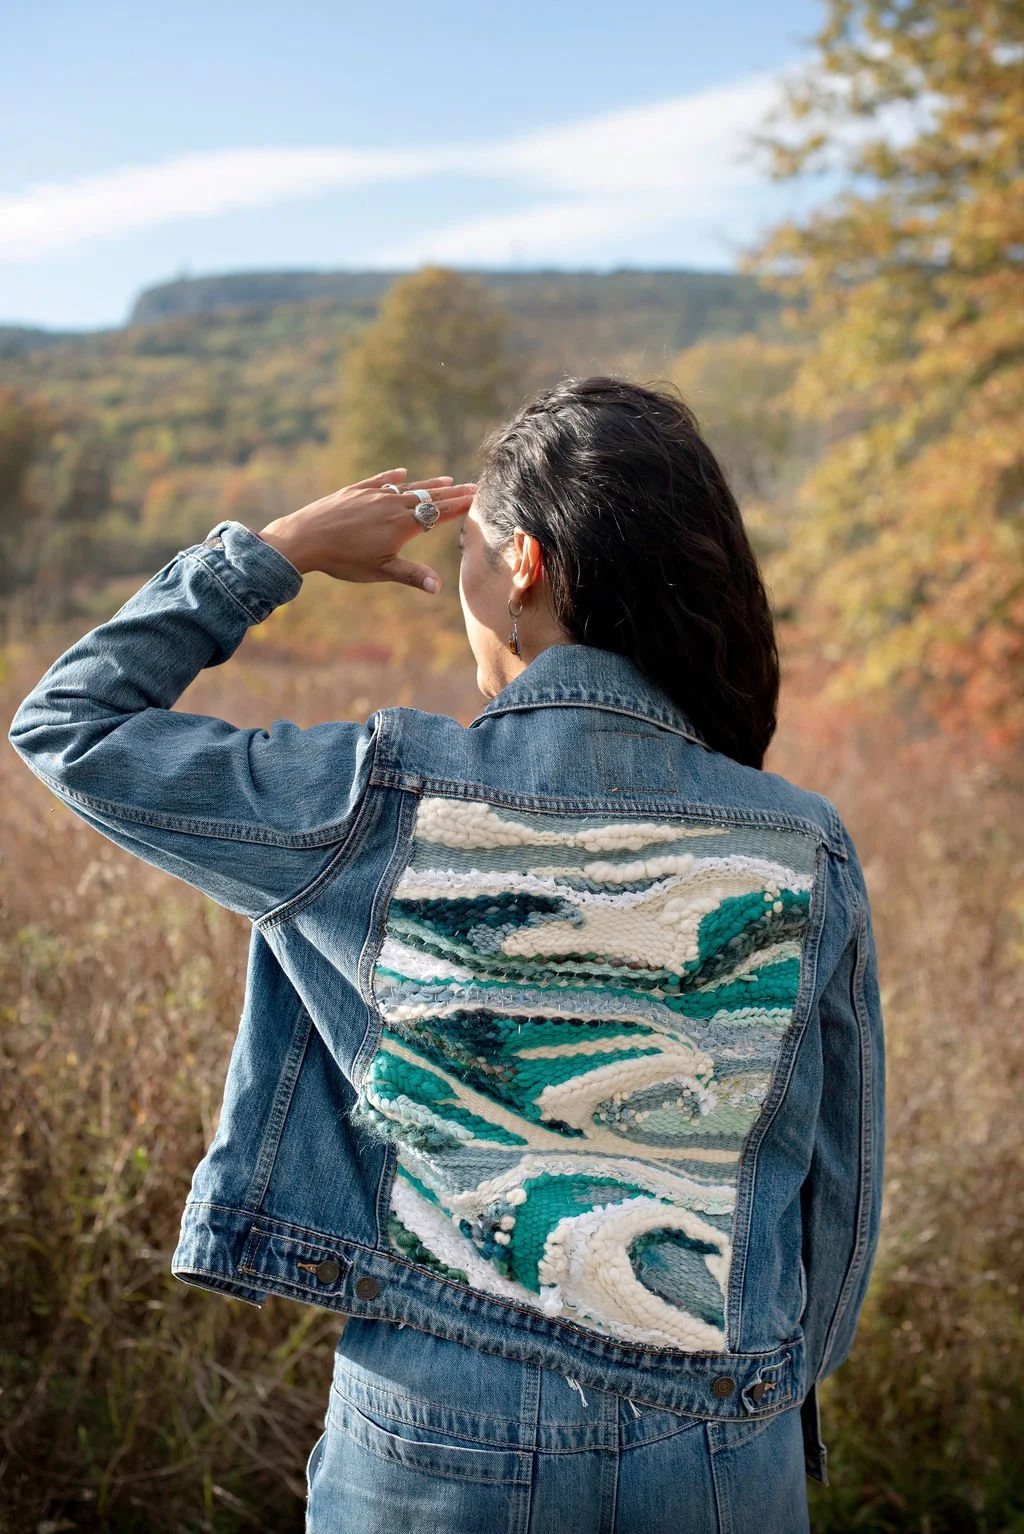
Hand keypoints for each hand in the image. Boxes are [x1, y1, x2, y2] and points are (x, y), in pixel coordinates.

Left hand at [259, 467, 476, 591]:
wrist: (304, 538)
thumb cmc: (343, 560)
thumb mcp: (380, 571)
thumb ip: (412, 576)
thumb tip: (439, 587)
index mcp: (401, 525)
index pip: (438, 513)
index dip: (459, 506)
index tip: (477, 498)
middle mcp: (391, 505)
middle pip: (428, 497)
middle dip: (451, 492)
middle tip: (472, 486)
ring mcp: (372, 495)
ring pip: (407, 488)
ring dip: (428, 484)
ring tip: (446, 479)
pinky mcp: (354, 492)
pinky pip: (379, 481)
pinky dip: (393, 477)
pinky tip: (401, 473)